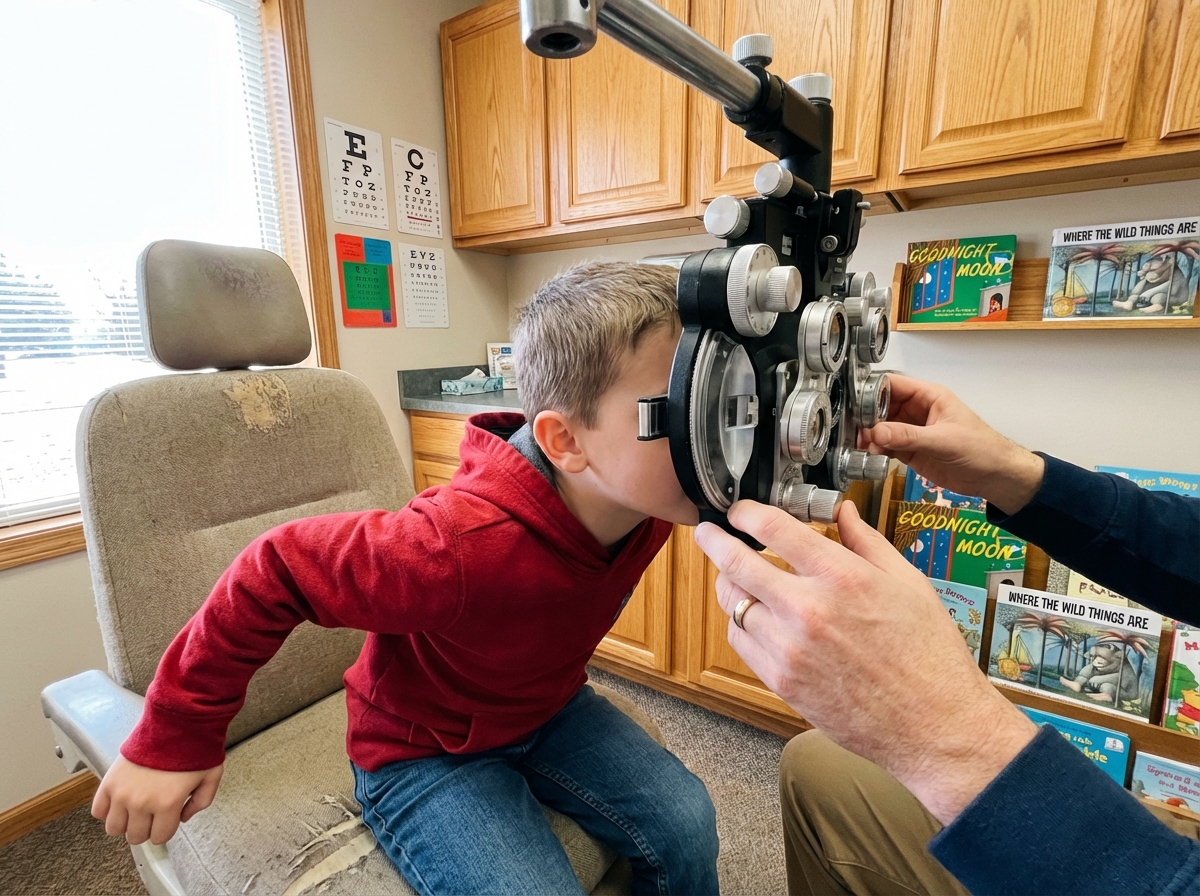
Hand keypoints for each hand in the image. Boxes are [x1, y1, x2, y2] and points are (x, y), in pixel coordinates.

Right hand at [92, 755, 222, 844]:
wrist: (175, 720)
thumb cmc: (194, 746)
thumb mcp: (211, 777)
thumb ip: (201, 802)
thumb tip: (182, 818)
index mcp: (168, 804)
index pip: (159, 837)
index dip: (166, 829)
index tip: (167, 819)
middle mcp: (141, 803)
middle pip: (135, 836)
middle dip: (146, 828)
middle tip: (152, 814)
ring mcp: (122, 793)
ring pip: (114, 829)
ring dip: (125, 822)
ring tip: (135, 809)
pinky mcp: (108, 781)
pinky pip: (98, 811)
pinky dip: (107, 810)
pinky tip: (120, 801)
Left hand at [694, 500, 1035, 824]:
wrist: (933, 724)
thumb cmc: (928, 653)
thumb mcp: (908, 582)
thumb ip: (866, 542)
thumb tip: (843, 512)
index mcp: (841, 577)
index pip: (773, 529)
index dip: (746, 513)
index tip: (739, 511)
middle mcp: (808, 609)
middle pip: (736, 564)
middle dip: (714, 541)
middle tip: (708, 533)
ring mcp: (790, 648)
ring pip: (734, 604)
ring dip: (729, 585)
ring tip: (737, 578)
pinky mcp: (782, 681)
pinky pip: (741, 642)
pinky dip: (741, 624)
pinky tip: (756, 618)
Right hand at [858, 374, 1044, 514]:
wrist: (994, 476)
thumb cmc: (982, 449)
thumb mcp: (944, 440)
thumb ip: (909, 436)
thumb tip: (878, 432)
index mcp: (929, 396)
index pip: (893, 385)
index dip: (872, 391)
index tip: (856, 404)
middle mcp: (917, 411)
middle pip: (881, 406)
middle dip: (867, 417)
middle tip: (856, 430)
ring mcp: (912, 431)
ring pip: (881, 427)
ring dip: (869, 436)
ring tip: (862, 446)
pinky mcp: (910, 450)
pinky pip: (886, 445)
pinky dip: (875, 450)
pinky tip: (870, 455)